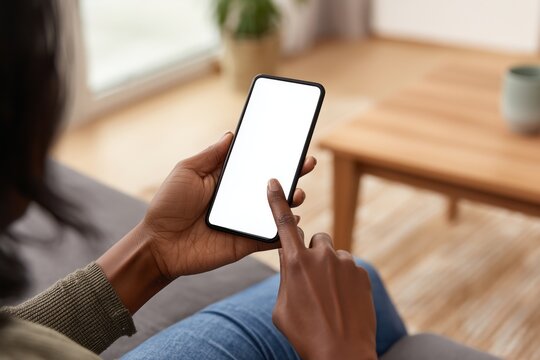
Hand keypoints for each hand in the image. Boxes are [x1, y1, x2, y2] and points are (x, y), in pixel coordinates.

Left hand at [97, 133, 315, 313]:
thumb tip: (231, 133)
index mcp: (227, 180)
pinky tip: (295, 222)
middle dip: (292, 173)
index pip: (256, 164)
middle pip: (272, 185)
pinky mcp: (247, 242)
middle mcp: (240, 198)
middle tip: (307, 163)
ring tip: (298, 193)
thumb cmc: (168, 206)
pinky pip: (271, 237)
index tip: (292, 143)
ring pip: (276, 209)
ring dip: (292, 200)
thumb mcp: (187, 172)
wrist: (160, 245)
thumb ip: (211, 155)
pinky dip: (285, 232)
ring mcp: (245, 220)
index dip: (273, 154)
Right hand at [267, 179, 376, 359]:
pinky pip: (348, 268)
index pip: (283, 223)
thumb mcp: (281, 306)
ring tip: (330, 298)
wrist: (342, 354)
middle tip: (312, 281)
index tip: (275, 182)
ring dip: (329, 269)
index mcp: (296, 263)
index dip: (277, 201)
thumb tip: (292, 260)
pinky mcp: (362, 273)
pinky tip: (343, 302)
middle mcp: (321, 257)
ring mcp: (345, 264)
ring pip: (333, 256)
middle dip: (312, 254)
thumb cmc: (305, 333)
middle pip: (315, 239)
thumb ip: (286, 276)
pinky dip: (344, 280)